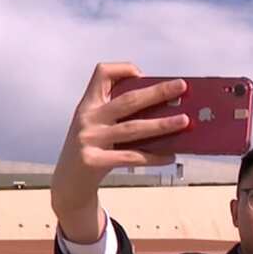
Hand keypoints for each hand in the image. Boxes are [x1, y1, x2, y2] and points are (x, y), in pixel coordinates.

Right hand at [51, 63, 189, 240]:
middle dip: (157, 92)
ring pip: (132, 128)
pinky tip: (170, 156)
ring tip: (184, 121)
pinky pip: (131, 157)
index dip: (123, 69)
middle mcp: (88, 118)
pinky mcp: (93, 161)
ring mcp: (89, 139)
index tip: (144, 75)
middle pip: (127, 100)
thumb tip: (165, 111)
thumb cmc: (91, 150)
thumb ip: (120, 116)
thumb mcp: (98, 127)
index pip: (101, 74)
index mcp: (89, 104)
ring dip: (161, 124)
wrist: (68, 184)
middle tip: (182, 87)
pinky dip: (153, 157)